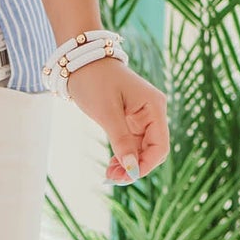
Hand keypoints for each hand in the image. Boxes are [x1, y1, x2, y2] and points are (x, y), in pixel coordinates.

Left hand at [65, 57, 169, 185]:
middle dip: (135, 167)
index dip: (146, 165)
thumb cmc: (94, 81)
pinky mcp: (130, 118)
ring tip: (109, 175)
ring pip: (141, 149)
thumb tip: (132, 169)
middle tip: (112, 179)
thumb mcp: (107, 113)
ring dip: (128, 164)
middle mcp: (152, 112)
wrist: (80, 60)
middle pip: (152, 150)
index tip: (127, 177)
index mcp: (154, 107)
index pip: (160, 146)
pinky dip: (123, 155)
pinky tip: (111, 166)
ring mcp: (142, 116)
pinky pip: (131, 143)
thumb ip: (121, 141)